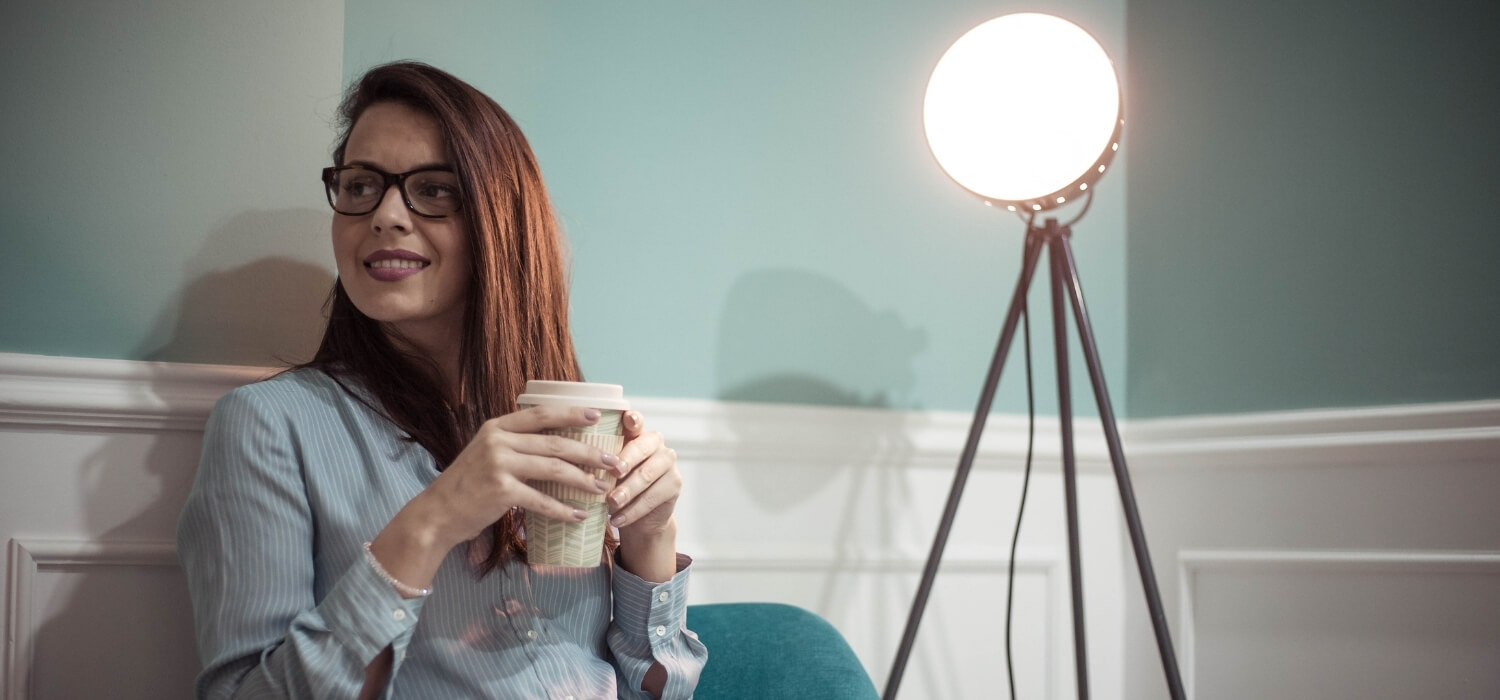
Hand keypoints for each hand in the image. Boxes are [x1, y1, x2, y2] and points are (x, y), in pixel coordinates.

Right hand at [424, 405, 622, 546]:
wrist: (437, 512)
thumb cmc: (468, 485)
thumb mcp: (487, 453)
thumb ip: (515, 444)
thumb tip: (557, 444)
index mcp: (497, 427)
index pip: (542, 414)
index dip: (571, 413)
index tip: (597, 417)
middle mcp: (498, 440)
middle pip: (555, 443)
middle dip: (589, 453)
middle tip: (613, 463)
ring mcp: (498, 465)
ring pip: (553, 469)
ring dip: (583, 480)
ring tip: (603, 489)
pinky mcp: (500, 491)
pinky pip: (541, 500)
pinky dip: (563, 510)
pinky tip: (579, 516)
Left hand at [607, 411, 680, 536]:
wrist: (639, 516)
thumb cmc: (617, 486)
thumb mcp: (606, 471)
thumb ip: (601, 462)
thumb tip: (580, 464)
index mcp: (637, 433)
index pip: (635, 421)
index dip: (633, 419)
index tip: (628, 418)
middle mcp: (656, 442)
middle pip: (640, 449)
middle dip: (625, 462)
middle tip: (613, 474)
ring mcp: (669, 462)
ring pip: (646, 475)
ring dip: (627, 491)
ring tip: (611, 503)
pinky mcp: (675, 484)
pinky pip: (652, 497)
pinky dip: (633, 511)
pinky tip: (618, 519)